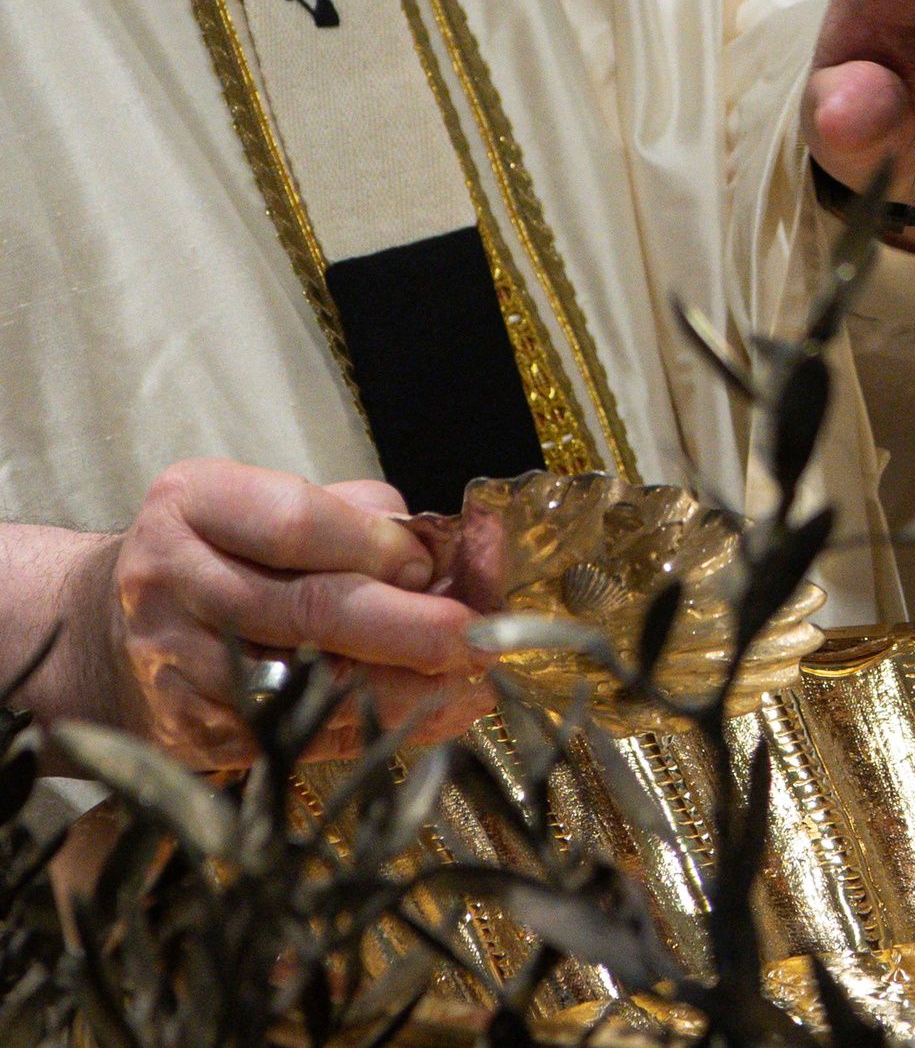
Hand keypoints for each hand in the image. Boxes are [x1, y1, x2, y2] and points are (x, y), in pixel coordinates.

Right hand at [102, 459, 492, 767]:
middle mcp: (173, 578)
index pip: (297, 523)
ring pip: (308, 684)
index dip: (376, 547)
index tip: (429, 566)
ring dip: (404, 689)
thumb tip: (451, 560)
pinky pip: (300, 734)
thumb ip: (361, 519)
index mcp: (196, 502)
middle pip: (308, 609)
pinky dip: (375, 728)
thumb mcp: (274, 506)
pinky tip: (433, 716)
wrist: (115, 628)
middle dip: (408, 628)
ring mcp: (176, 662)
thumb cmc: (231, 554)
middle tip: (478, 637)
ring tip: (472, 683)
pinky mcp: (193, 730)